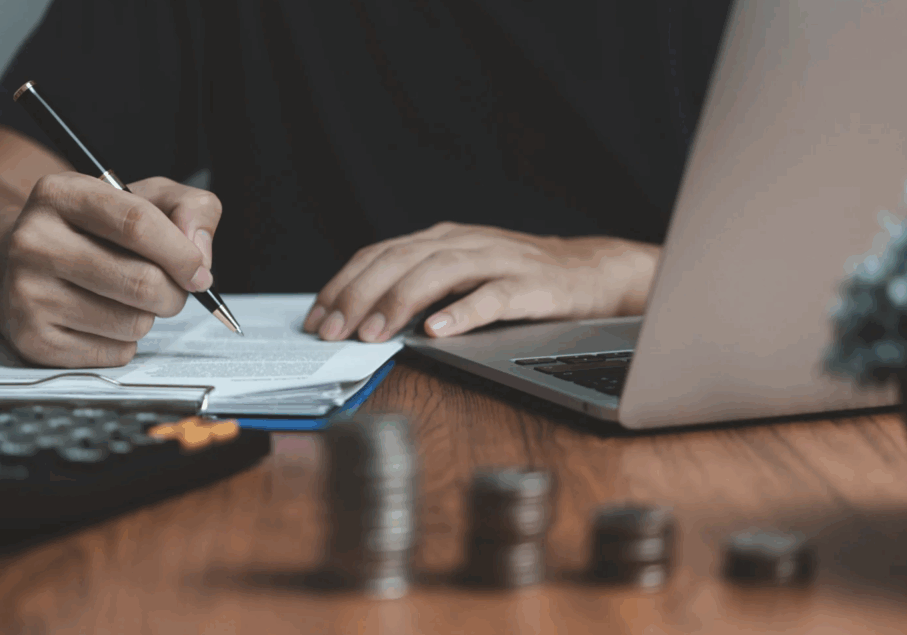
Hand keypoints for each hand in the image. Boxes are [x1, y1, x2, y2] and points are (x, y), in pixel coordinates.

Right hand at [0, 174, 220, 366]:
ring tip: (129, 299)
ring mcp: (27, 294)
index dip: (182, 253)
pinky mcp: (32, 340)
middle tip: (172, 289)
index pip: (138, 224)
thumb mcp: (144, 197)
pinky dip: (125, 342)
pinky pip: (115, 353)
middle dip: (175, 293)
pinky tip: (104, 319)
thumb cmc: (95, 230)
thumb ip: (190, 209)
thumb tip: (199, 253)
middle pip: (142, 281)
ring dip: (149, 317)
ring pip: (133, 323)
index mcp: (62, 194)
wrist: (20, 263)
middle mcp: (33, 241)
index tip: (199, 271)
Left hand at [302, 222, 658, 341]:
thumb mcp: (458, 274)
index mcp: (439, 239)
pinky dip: (463, 312)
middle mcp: (463, 242)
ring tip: (374, 333)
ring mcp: (497, 260)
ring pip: (439, 273)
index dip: (343, 285)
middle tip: (335, 332)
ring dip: (400, 302)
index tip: (317, 319)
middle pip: (399, 260)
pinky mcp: (530, 284)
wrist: (589, 271)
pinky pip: (492, 296)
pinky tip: (438, 331)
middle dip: (360, 296)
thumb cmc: (515, 277)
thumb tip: (359, 318)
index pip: (378, 255)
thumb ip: (416, 286)